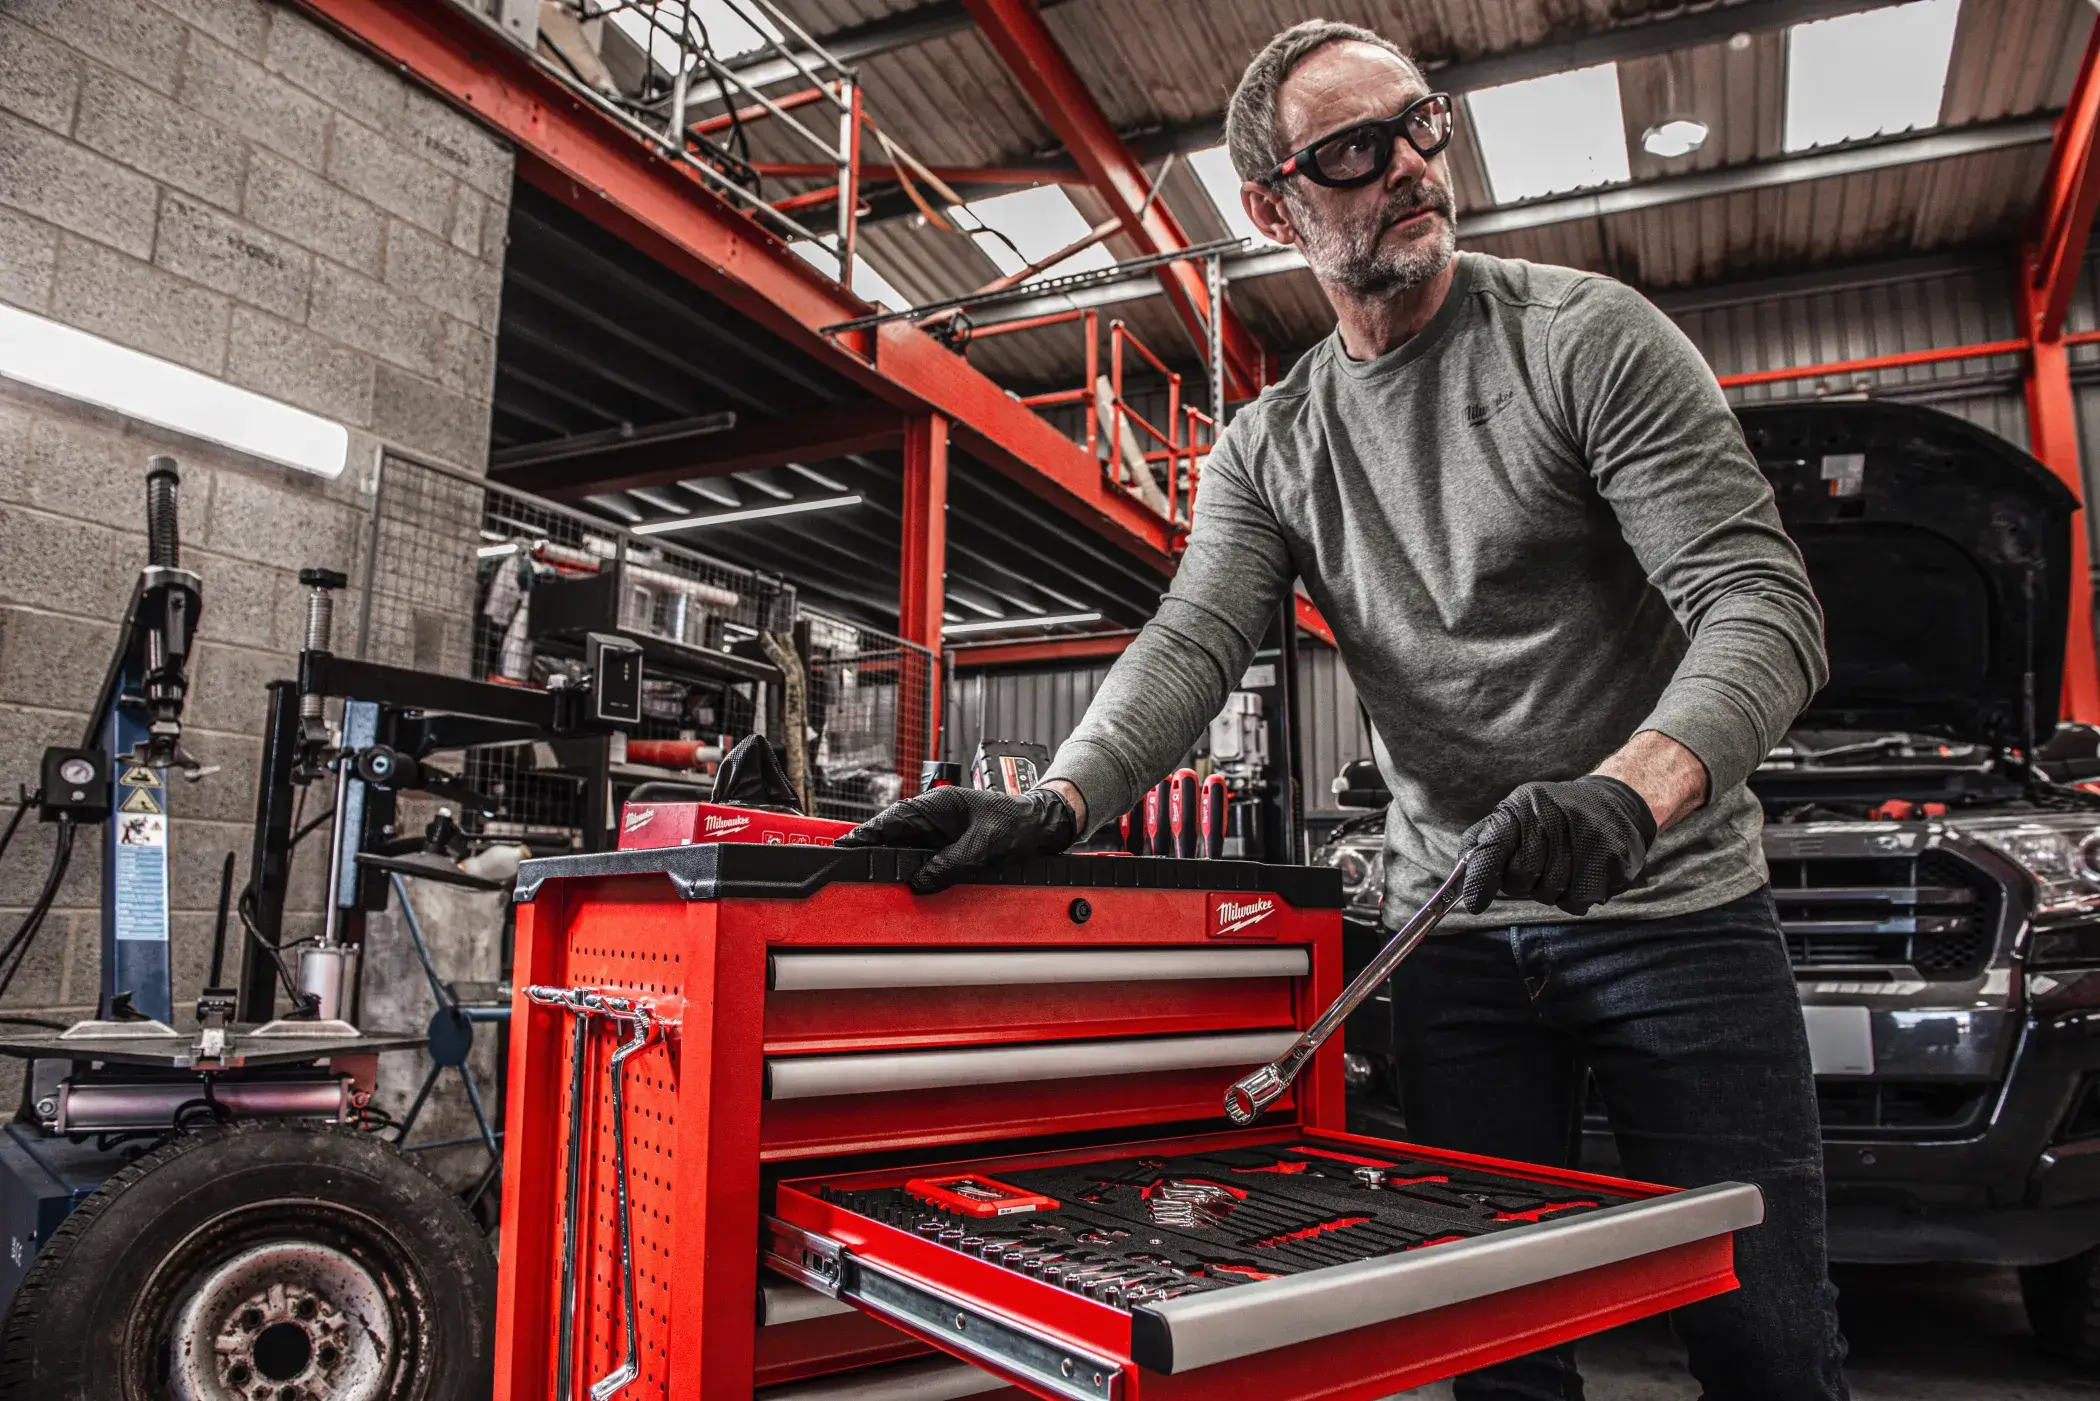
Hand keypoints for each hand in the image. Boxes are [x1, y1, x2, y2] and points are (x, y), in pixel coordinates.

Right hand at [835, 786, 1077, 892]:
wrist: (1040, 825)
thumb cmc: (1016, 823)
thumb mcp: (984, 845)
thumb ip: (951, 863)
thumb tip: (921, 881)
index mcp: (937, 804)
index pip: (891, 820)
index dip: (865, 836)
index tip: (843, 849)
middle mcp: (932, 815)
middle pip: (891, 836)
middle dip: (873, 854)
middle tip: (851, 875)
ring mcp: (937, 830)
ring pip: (903, 849)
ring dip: (892, 865)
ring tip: (872, 884)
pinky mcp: (944, 844)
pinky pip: (920, 858)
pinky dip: (910, 870)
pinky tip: (904, 885)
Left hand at [1459, 775, 1656, 916]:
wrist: (1612, 802)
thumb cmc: (1552, 816)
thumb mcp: (1516, 815)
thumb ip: (1486, 843)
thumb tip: (1460, 877)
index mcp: (1523, 806)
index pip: (1492, 846)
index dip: (1481, 878)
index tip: (1474, 904)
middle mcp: (1553, 816)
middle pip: (1521, 878)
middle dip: (1523, 883)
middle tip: (1538, 868)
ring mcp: (1585, 835)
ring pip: (1550, 893)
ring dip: (1552, 892)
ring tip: (1564, 867)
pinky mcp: (1612, 856)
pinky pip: (1579, 900)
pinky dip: (1576, 898)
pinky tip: (1583, 874)